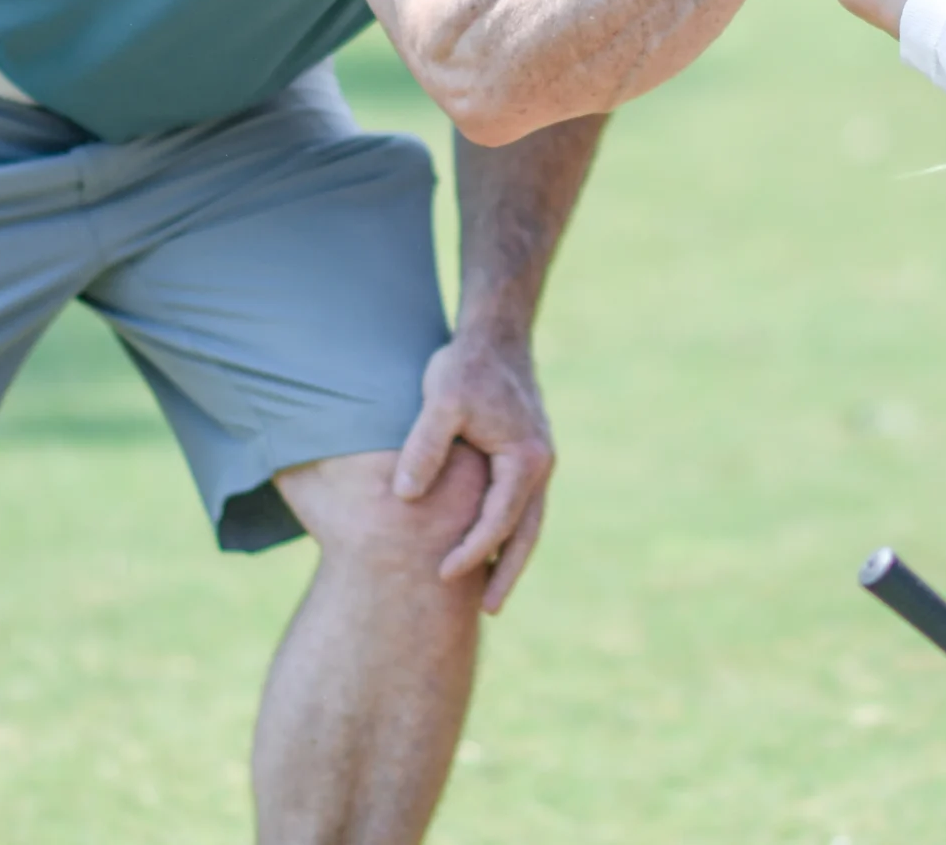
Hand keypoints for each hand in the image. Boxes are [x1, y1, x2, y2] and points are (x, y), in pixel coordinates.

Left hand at [393, 328, 554, 613]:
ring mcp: (536, 461)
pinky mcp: (525, 456)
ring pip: (527, 522)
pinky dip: (506, 532)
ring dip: (509, 557)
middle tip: (488, 611)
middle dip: (507, 573)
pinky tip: (486, 549)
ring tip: (489, 595)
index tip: (442, 573)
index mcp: (526, 458)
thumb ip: (424, 446)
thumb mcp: (441, 400)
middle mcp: (540, 464)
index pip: (499, 519)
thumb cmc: (466, 366)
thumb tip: (405, 496)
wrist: (495, 334)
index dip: (472, 550)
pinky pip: (519, 506)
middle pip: (526, 532)